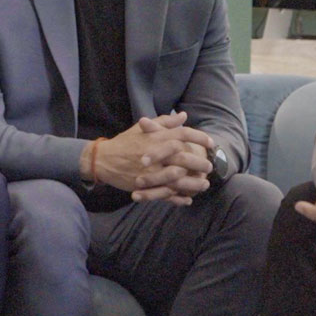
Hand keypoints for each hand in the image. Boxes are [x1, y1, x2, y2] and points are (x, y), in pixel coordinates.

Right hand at [90, 114, 212, 203]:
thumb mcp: (142, 128)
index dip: (199, 138)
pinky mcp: (145, 185)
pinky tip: (188, 199)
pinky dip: (178, 198)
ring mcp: (150, 171)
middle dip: (200, 163)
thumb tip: (183, 116)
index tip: (211, 143)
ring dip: (193, 183)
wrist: (103, 160)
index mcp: (155, 137)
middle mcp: (155, 154)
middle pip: (184, 158)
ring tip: (204, 184)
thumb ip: (164, 122)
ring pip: (178, 179)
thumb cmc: (125, 142)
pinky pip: (165, 194)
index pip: (182, 134)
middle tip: (209, 166)